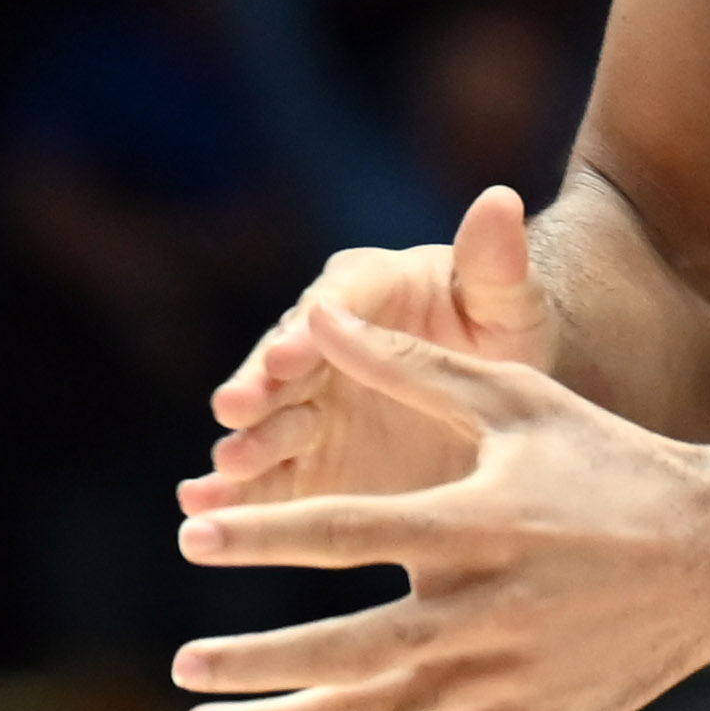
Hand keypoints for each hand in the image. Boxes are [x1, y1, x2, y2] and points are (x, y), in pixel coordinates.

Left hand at [171, 304, 709, 710]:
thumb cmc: (611, 463)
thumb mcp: (517, 397)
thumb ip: (412, 366)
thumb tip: (319, 316)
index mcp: (472, 524)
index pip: (342, 535)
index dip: (259, 535)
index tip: (191, 534)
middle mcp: (480, 610)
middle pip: (339, 649)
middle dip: (248, 663)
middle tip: (180, 669)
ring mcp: (499, 678)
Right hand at [195, 183, 553, 513]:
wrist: (503, 397)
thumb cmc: (504, 330)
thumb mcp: (508, 300)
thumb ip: (496, 263)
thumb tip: (501, 198)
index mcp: (365, 289)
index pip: (333, 305)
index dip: (309, 330)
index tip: (290, 354)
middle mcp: (321, 342)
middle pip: (281, 363)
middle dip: (258, 387)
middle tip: (235, 409)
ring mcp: (309, 403)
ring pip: (267, 423)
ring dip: (243, 445)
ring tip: (220, 472)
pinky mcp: (309, 460)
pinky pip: (269, 480)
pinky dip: (237, 496)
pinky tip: (202, 513)